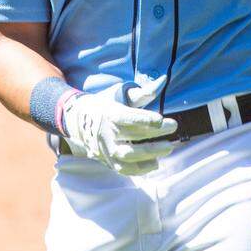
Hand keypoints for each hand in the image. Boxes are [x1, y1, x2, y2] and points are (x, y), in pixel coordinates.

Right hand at [60, 85, 178, 174]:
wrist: (76, 120)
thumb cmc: (103, 105)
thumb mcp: (118, 95)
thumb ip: (141, 93)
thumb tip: (163, 81)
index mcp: (108, 114)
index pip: (128, 118)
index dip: (145, 120)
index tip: (161, 119)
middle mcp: (105, 133)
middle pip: (131, 137)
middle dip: (154, 134)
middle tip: (173, 126)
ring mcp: (104, 149)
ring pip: (126, 156)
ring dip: (149, 154)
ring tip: (168, 148)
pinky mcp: (106, 160)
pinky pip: (123, 169)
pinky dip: (140, 169)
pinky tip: (156, 163)